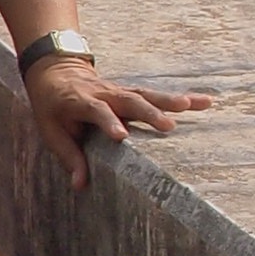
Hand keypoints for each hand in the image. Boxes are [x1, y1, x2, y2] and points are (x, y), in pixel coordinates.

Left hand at [26, 54, 210, 187]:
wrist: (54, 70)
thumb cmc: (52, 106)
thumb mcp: (50, 131)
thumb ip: (68, 156)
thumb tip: (80, 185)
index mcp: (80, 101)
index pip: (96, 111)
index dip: (108, 122)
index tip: (122, 137)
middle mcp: (103, 93)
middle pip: (128, 100)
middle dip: (149, 112)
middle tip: (169, 127)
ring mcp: (119, 90)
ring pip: (147, 94)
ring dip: (173, 100)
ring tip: (199, 105)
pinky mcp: (131, 91)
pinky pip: (155, 95)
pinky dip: (179, 98)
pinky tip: (204, 102)